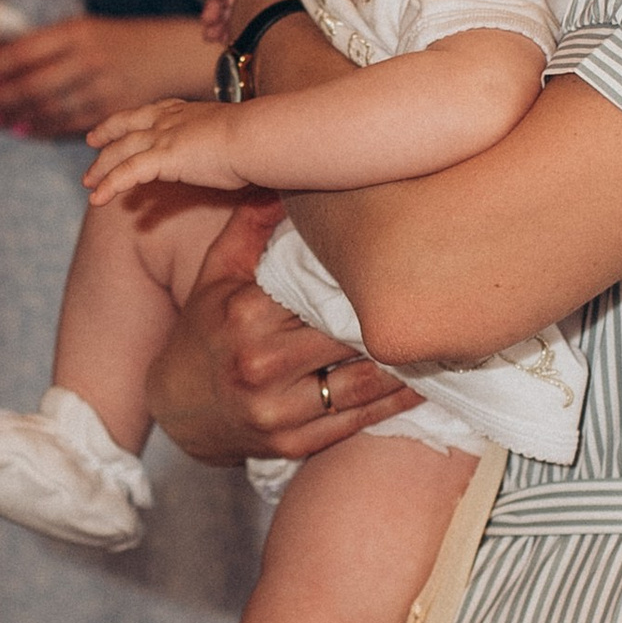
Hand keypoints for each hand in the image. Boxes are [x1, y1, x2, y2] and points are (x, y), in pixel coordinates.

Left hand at [0, 13, 205, 141]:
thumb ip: (43, 45)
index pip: (21, 53)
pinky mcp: (113, 111)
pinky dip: (41, 129)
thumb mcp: (83, 30)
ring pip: (46, 110)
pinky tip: (22, 130)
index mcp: (76, 33)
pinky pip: (68, 125)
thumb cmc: (119, 41)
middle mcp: (88, 59)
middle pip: (29, 85)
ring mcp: (102, 88)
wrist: (173, 56)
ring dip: (13, 118)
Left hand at [85, 95, 258, 204]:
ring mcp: (164, 136)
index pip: (152, 112)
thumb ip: (226, 147)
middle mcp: (170, 119)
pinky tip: (97, 200)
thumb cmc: (258, 138)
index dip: (132, 118)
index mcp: (188, 111)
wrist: (258, 136)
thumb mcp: (238, 138)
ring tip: (89, 184)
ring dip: (102, 167)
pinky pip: (127, 173)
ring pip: (121, 151)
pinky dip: (110, 185)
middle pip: (128, 126)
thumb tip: (237, 162)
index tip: (120, 124)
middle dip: (107, 136)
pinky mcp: (162, 157)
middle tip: (91, 145)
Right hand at [144, 199, 418, 465]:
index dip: (366, 276)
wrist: (177, 409)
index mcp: (244, 316)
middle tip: (440, 290)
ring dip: (408, 360)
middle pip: (350, 336)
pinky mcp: (295, 444)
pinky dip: (398, 399)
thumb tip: (289, 177)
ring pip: (365, 382)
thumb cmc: (204, 329)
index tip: (404, 255)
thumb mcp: (216, 272)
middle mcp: (261, 365)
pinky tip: (427, 377)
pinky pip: (361, 420)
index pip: (321, 291)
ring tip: (444, 332)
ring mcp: (278, 411)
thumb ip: (250, 226)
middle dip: (392, 315)